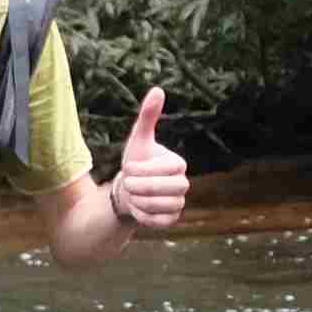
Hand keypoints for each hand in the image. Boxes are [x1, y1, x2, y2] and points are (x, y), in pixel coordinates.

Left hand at [109, 85, 186, 234]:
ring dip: (139, 202)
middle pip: (167, 190)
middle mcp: (183, 184)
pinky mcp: (171, 220)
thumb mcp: (138, 138)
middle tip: (128, 183)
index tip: (129, 168)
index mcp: (178, 164)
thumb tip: (158, 89)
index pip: (165, 170)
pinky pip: (160, 222)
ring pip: (162, 207)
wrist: (128, 190)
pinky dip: (143, 216)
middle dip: (141, 187)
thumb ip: (148, 116)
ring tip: (132, 195)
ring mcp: (179, 203)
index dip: (142, 171)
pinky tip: (137, 208)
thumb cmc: (136, 162)